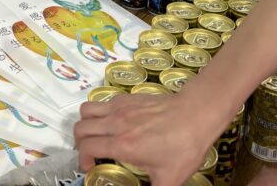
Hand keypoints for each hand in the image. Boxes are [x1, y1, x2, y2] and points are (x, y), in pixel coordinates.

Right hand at [74, 93, 220, 185]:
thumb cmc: (184, 144)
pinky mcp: (127, 98)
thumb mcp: (170, 179)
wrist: (196, 114)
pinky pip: (102, 102)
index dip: (82, 160)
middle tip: (90, 153)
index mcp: (123, 144)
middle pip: (80, 128)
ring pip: (86, 110)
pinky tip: (113, 123)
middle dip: (80, 144)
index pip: (87, 148)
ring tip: (95, 135)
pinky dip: (99, 112)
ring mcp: (120, 108)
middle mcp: (116, 123)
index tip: (90, 167)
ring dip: (85, 124)